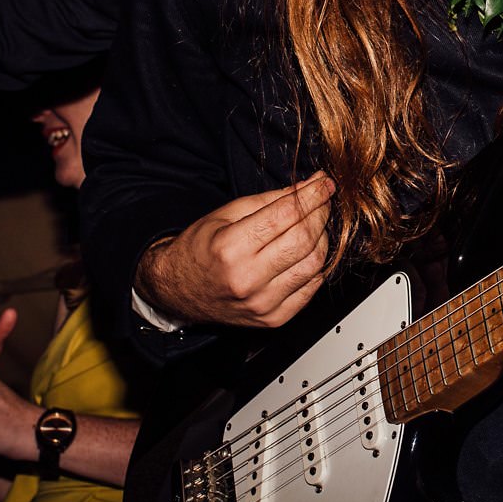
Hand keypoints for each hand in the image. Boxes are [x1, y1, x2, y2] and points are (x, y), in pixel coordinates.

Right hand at [136, 175, 334, 328]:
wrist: (178, 291)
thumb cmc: (200, 250)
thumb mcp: (226, 214)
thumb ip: (270, 200)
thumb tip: (308, 187)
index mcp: (231, 248)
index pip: (286, 215)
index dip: (312, 195)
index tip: (323, 183)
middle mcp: (247, 279)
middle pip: (304, 240)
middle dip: (321, 214)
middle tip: (322, 200)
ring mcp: (262, 303)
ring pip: (314, 265)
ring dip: (322, 239)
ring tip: (315, 225)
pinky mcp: (273, 318)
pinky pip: (311, 289)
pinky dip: (316, 266)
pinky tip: (308, 252)